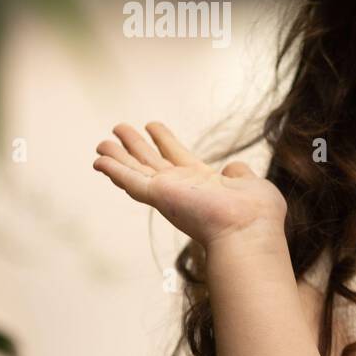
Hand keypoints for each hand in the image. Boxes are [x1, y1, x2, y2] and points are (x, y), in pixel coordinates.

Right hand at [93, 122, 286, 248]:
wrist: (248, 230)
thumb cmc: (256, 214)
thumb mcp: (250, 184)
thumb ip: (240, 174)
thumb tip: (234, 168)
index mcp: (203, 182)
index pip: (178, 158)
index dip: (164, 140)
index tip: (152, 125)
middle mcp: (182, 188)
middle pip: (152, 162)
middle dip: (135, 145)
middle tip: (119, 128)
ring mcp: (168, 193)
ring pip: (135, 171)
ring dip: (117, 157)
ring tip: (101, 143)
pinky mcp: (158, 196)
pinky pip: (130, 181)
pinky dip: (114, 170)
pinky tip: (99, 161)